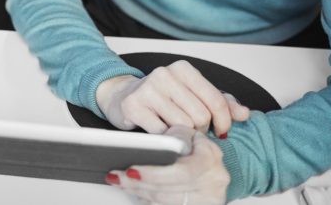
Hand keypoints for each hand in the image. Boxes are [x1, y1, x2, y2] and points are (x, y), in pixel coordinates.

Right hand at [96, 61, 249, 135]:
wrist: (122, 96)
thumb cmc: (162, 98)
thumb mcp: (193, 95)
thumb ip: (221, 103)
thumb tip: (244, 113)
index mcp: (183, 69)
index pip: (215, 99)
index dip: (223, 121)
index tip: (221, 131)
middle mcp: (164, 74)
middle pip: (200, 116)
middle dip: (200, 129)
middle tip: (192, 130)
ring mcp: (148, 89)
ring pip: (182, 126)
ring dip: (183, 135)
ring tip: (175, 130)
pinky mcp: (134, 106)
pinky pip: (162, 133)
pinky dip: (166, 139)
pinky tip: (161, 133)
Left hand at [106, 126, 228, 204]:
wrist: (211, 162)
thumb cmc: (194, 145)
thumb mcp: (187, 133)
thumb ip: (173, 137)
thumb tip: (150, 146)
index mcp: (210, 159)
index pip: (181, 172)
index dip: (154, 174)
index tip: (131, 170)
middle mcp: (214, 182)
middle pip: (169, 190)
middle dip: (138, 184)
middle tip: (116, 176)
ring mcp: (209, 199)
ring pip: (166, 202)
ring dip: (140, 193)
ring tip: (121, 182)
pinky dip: (149, 201)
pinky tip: (137, 191)